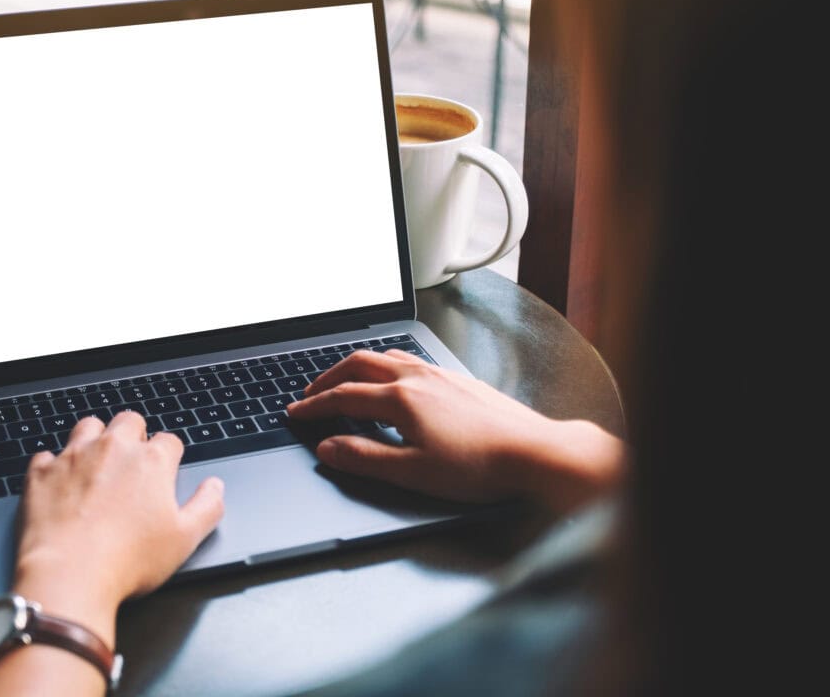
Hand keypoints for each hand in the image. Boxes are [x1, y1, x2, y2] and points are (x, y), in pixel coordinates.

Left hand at [11, 413, 224, 646]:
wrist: (69, 574)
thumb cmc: (127, 560)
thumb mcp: (185, 539)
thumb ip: (208, 507)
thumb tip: (215, 488)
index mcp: (151, 462)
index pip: (169, 440)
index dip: (170, 455)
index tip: (166, 470)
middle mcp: (113, 449)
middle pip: (129, 421)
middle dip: (134, 435)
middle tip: (133, 462)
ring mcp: (74, 457)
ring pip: (88, 426)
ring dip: (95, 438)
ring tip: (97, 462)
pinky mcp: (41, 473)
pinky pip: (46, 456)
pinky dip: (54, 466)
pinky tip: (60, 483)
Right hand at [287, 349, 621, 513]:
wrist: (533, 452)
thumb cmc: (479, 466)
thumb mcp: (412, 473)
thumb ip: (364, 459)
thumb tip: (328, 448)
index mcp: (401, 399)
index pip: (344, 397)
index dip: (314, 406)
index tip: (296, 413)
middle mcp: (418, 378)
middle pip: (360, 364)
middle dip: (329, 377)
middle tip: (311, 393)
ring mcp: (441, 375)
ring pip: (387, 356)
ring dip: (358, 366)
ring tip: (346, 379)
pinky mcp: (459, 380)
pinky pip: (412, 360)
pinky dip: (387, 365)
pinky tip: (396, 380)